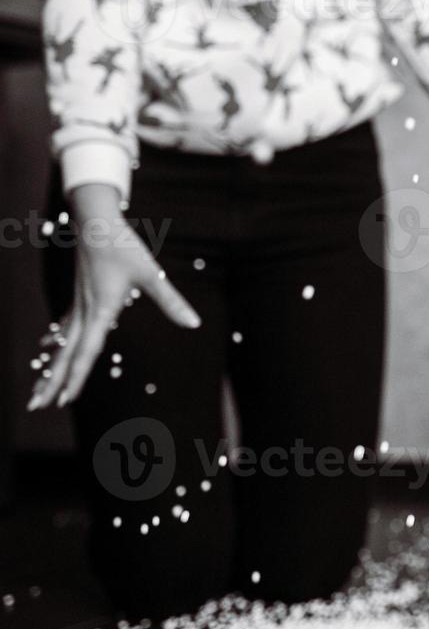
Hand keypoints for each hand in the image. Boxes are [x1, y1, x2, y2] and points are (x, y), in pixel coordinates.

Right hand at [27, 184, 200, 410]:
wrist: (95, 222)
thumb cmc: (123, 246)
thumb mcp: (152, 274)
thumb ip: (171, 301)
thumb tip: (194, 323)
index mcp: (100, 311)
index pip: (86, 352)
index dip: (76, 377)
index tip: (65, 399)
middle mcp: (85, 312)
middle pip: (65, 355)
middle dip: (51, 381)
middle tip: (35, 405)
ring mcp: (78, 305)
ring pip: (61, 344)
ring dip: (50, 367)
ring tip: (38, 388)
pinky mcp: (78, 298)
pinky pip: (63, 327)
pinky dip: (55, 343)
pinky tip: (45, 350)